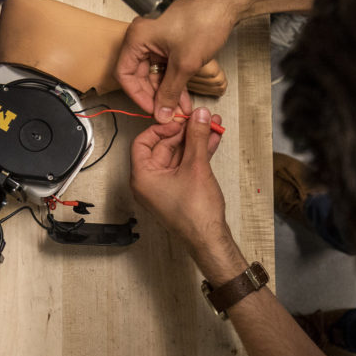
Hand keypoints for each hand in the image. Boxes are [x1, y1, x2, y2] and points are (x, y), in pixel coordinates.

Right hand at [116, 0, 238, 123]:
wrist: (228, 4)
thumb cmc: (205, 21)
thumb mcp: (184, 64)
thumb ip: (170, 92)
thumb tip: (161, 112)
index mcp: (138, 37)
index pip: (126, 74)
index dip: (137, 95)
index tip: (151, 109)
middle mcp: (144, 38)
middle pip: (140, 76)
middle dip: (156, 97)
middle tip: (167, 113)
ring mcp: (158, 40)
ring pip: (156, 74)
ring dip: (167, 92)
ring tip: (180, 110)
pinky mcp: (171, 43)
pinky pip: (167, 67)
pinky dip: (174, 82)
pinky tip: (183, 98)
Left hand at [129, 107, 227, 249]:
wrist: (209, 239)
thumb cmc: (195, 213)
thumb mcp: (196, 167)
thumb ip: (197, 137)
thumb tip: (200, 116)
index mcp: (142, 177)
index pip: (142, 142)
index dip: (161, 128)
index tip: (179, 121)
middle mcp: (149, 182)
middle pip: (162, 147)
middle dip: (184, 132)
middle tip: (201, 119)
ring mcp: (164, 187)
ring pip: (178, 156)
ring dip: (195, 141)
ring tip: (212, 125)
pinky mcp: (178, 191)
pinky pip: (184, 166)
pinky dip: (197, 154)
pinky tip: (212, 141)